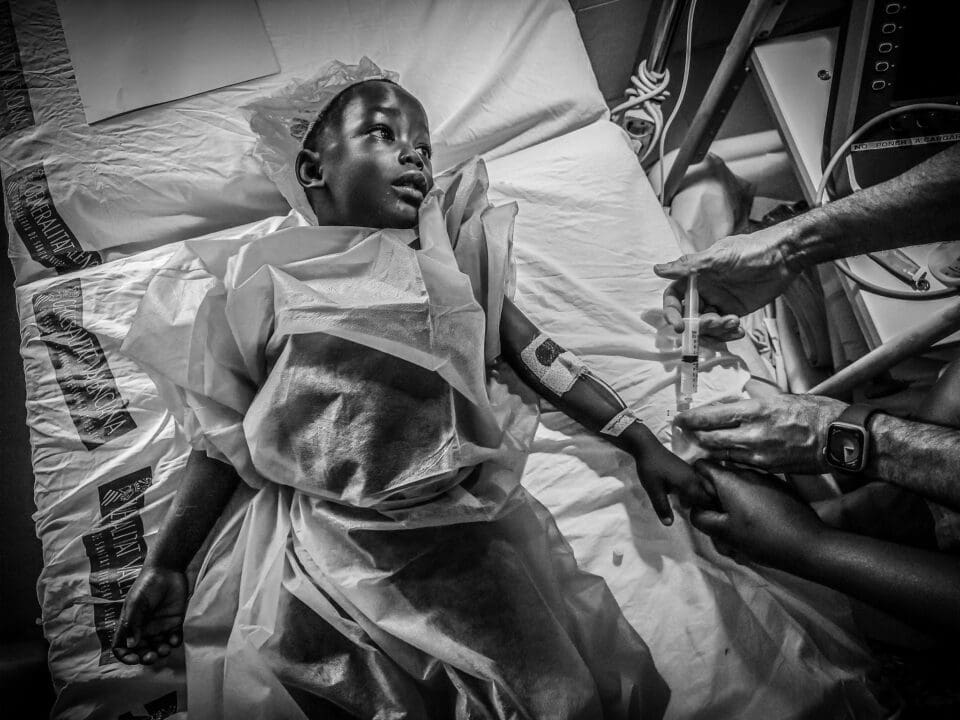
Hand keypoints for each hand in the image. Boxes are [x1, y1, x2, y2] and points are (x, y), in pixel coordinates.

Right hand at [112, 565, 186, 664]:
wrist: (168, 570)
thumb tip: (131, 645)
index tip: (134, 659)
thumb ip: (133, 624)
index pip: (122, 646)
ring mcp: (159, 626)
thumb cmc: (147, 585)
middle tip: (152, 655)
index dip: (126, 656)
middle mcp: (144, 628)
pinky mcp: (174, 622)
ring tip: (164, 648)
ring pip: (158, 648)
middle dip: (146, 657)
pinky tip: (174, 639)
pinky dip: (174, 643)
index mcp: (130, 625)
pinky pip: (174, 639)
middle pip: (142, 651)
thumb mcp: (136, 603)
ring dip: (161, 652)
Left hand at [632, 439, 717, 525]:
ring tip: (688, 508)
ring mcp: (690, 472)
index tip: (705, 520)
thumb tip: (669, 524)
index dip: (708, 511)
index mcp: (689, 484)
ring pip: (702, 488)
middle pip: (707, 494)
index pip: (706, 500)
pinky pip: (696, 483)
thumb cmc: (650, 469)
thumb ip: (662, 507)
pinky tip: (682, 498)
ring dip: (699, 498)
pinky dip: (694, 491)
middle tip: (699, 516)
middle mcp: (694, 478)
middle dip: (706, 506)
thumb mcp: (654, 490)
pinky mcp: (685, 469)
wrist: (646, 447)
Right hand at [654, 225, 797, 338]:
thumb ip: (688, 267)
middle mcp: (704, 290)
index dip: (672, 312)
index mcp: (695, 277)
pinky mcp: (735, 311)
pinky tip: (739, 331)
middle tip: (716, 321)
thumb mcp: (717, 257)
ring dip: (716, 329)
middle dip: (699, 324)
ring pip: (708, 325)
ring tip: (733, 322)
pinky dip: (729, 333)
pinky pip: (725, 328)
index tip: (678, 326)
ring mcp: (720, 302)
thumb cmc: (750, 251)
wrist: (784, 256)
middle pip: (690, 316)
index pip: (674, 298)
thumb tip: (656, 269)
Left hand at [674, 394, 846, 473]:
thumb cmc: (815, 413)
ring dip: (709, 449)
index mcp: (756, 410)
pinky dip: (728, 459)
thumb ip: (755, 403)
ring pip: (722, 453)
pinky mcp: (768, 468)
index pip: (712, 416)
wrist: (841, 438)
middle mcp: (753, 433)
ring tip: (699, 444)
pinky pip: (739, 463)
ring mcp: (759, 454)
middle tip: (686, 433)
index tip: (681, 419)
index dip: (692, 419)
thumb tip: (736, 403)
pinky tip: (723, 455)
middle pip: (711, 438)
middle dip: (696, 437)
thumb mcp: (781, 398)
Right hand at [689, 461, 824, 570]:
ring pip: (737, 490)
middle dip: (714, 502)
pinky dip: (749, 509)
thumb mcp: (724, 533)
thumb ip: (701, 517)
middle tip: (718, 528)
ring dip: (732, 509)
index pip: (701, 466)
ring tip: (738, 536)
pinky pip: (755, 495)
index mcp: (730, 479)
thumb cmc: (762, 537)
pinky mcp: (780, 490)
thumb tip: (694, 508)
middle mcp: (747, 473)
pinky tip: (757, 530)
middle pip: (719, 480)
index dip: (694, 483)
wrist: (809, 544)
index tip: (698, 504)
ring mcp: (766, 480)